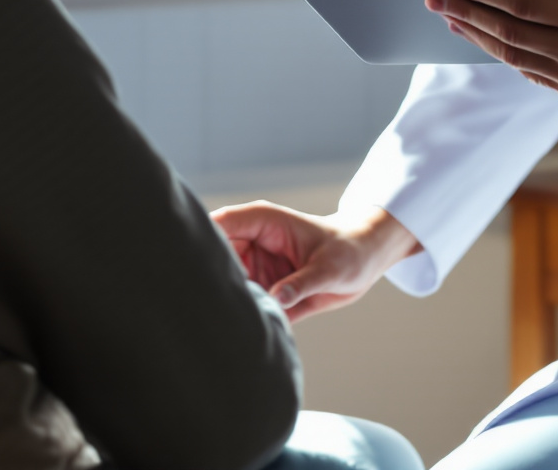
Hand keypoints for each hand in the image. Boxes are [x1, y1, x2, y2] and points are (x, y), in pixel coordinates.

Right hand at [208, 201, 420, 321]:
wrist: (365, 260)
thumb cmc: (349, 251)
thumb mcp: (329, 269)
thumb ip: (301, 285)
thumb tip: (274, 300)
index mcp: (263, 223)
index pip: (221, 225)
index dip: (202, 241)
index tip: (192, 267)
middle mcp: (254, 245)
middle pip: (216, 259)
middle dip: (210, 280)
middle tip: (205, 306)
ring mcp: (257, 268)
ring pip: (228, 286)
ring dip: (227, 303)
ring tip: (223, 323)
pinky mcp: (266, 291)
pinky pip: (248, 306)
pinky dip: (246, 318)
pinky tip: (243, 334)